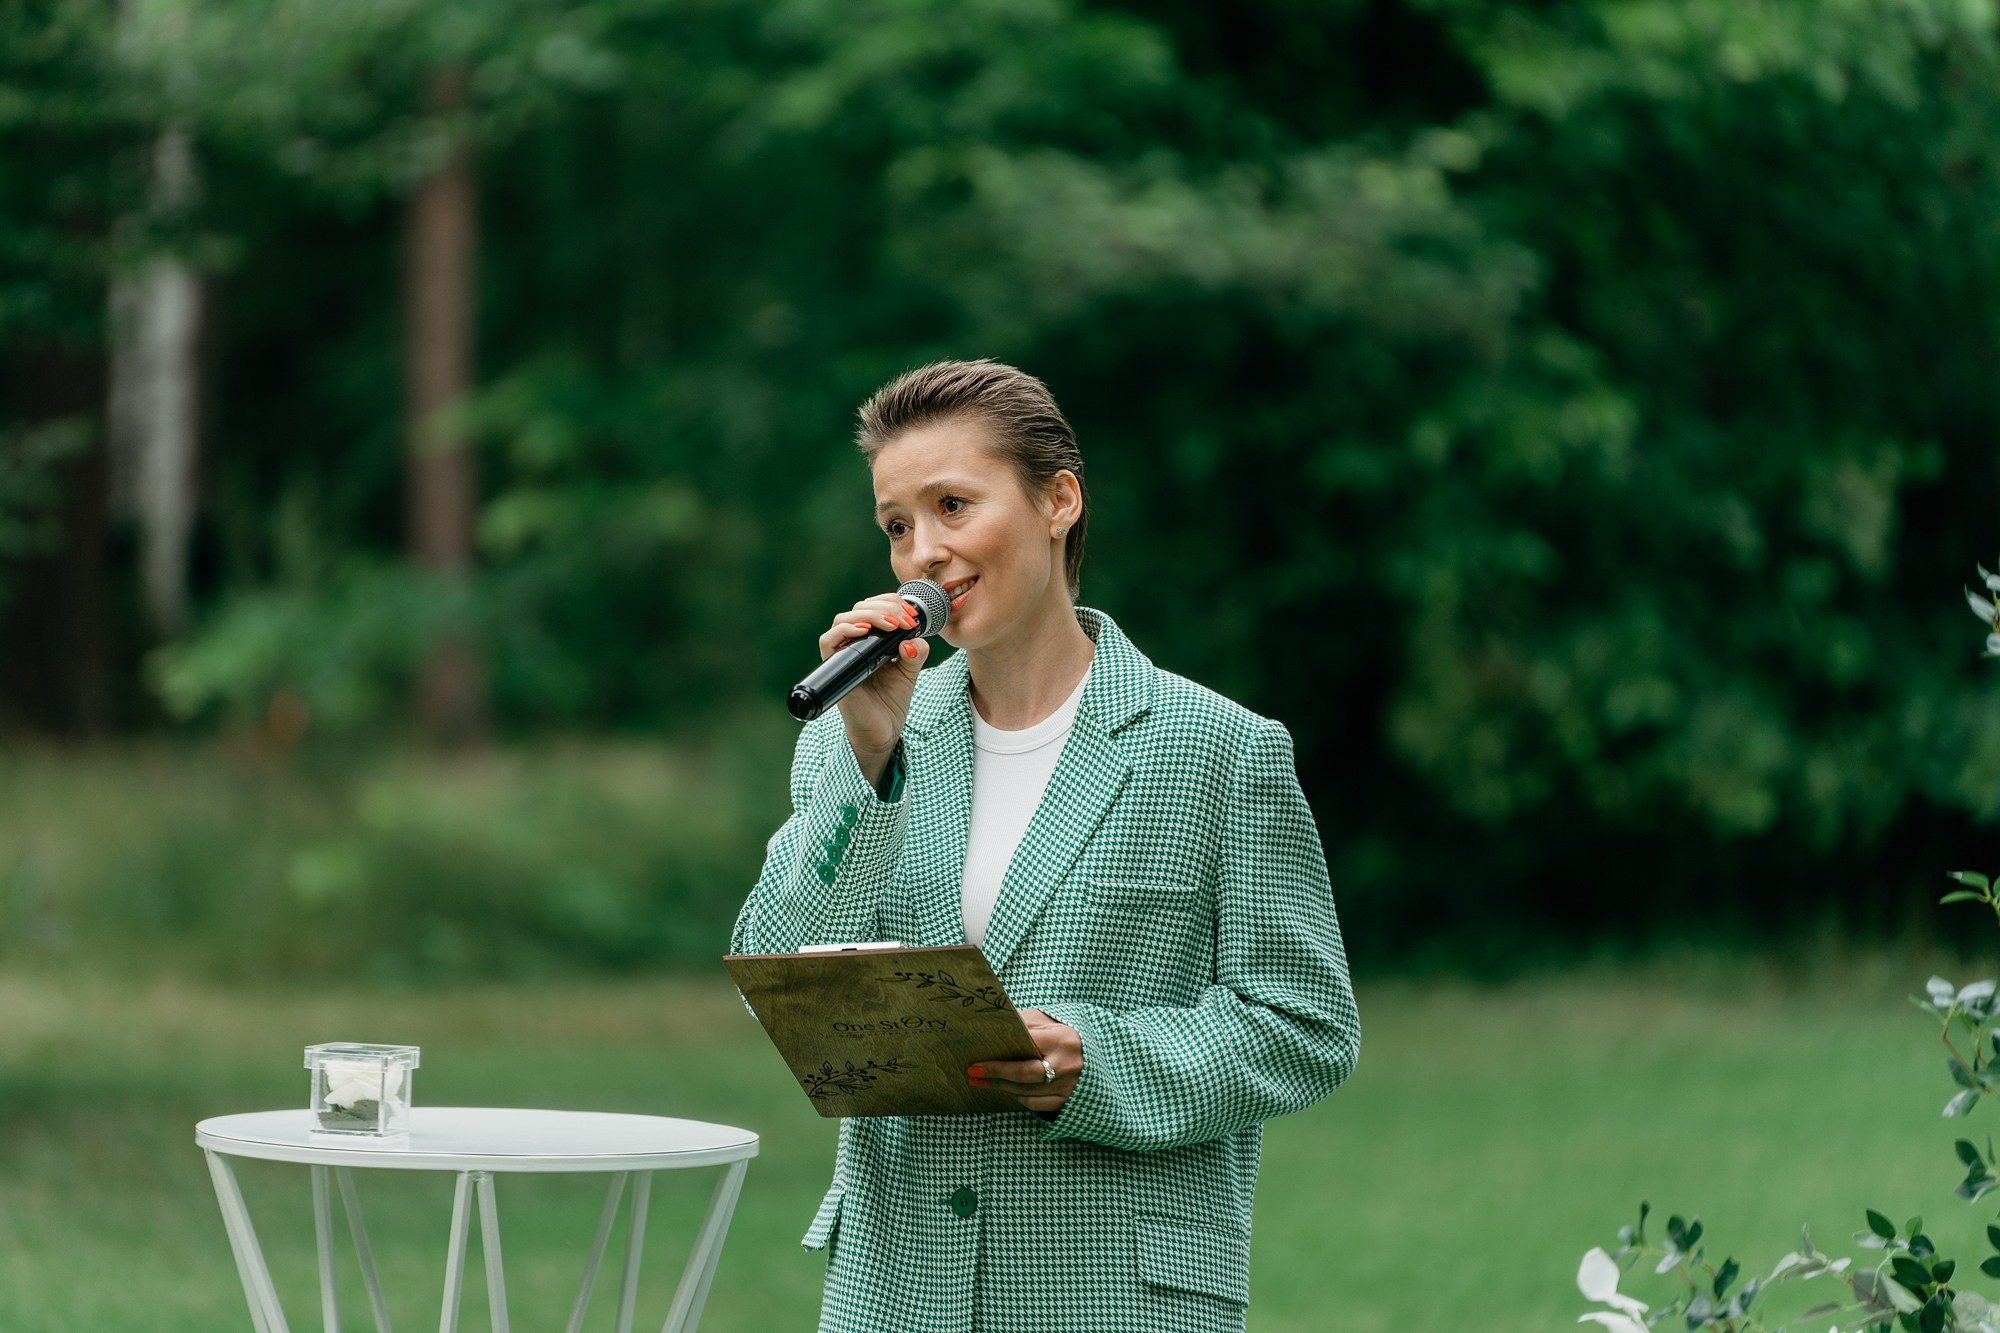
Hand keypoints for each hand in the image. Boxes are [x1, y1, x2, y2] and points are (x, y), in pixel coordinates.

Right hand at [820, 593, 930, 784]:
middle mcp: (853, 643)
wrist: (882, 732)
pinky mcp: (835, 669)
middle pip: (859, 608)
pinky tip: (865, 631)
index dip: (892, 603)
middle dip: (885, 607)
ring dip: (870, 615)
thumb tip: (912, 639)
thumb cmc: (891, 700)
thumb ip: (916, 652)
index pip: (873, 606)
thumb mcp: (910, 671)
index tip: (912, 614)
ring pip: (843, 619)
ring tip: (892, 625)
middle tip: (906, 620)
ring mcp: (842, 655)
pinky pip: (828, 641)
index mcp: (871, 639)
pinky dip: (845, 630)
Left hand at [969, 1008, 1080, 1113]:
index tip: (976, 1063)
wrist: (1103, 1053)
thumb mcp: (1049, 1020)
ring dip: (1002, 1088)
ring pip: (1027, 1093)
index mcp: (1062, 1040)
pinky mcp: (1069, 1101)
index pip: (1024, 1051)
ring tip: (984, 1082)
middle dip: (995, 1076)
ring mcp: (1070, 1086)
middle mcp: (1068, 1065)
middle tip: (973, 1074)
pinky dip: (1019, 1098)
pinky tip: (1008, 1090)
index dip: (998, 1060)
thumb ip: (1024, 1023)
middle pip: (1024, 1076)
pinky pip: (1037, 1105)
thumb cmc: (1067, 1033)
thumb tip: (993, 1028)